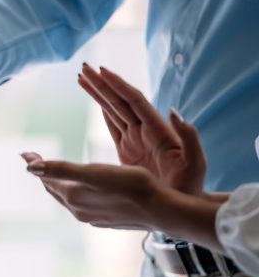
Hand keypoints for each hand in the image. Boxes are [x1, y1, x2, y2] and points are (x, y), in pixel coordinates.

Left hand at [22, 152, 164, 229]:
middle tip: (37, 159)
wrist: (162, 210)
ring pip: (70, 198)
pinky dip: (78, 193)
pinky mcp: (108, 219)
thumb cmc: (130, 185)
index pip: (46, 179)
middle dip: (45, 174)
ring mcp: (93, 217)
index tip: (26, 151)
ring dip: (61, 184)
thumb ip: (60, 169)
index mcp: (73, 197)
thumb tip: (29, 167)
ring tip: (56, 173)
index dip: (36, 163)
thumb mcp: (93, 172)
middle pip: (55, 190)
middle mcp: (79, 211)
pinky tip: (85, 189)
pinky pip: (85, 204)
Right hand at [78, 64, 206, 194]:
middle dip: (102, 84)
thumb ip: (189, 138)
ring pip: (113, 110)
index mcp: (158, 130)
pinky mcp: (127, 151)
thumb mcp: (195, 165)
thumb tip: (176, 111)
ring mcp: (136, 139)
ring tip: (82, 77)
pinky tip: (94, 100)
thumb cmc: (190, 188)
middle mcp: (146, 130)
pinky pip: (112, 125)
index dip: (118, 85)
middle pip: (120, 101)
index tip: (102, 71)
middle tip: (84, 68)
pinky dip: (102, 110)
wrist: (182, 208)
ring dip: (99, 93)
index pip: (134, 101)